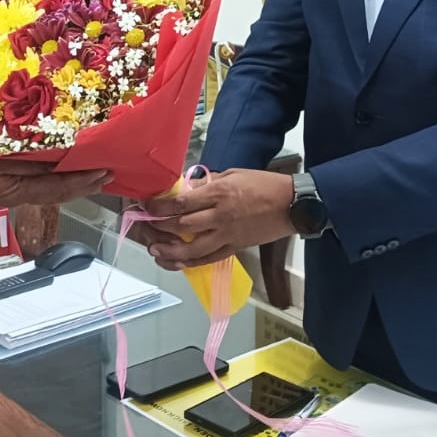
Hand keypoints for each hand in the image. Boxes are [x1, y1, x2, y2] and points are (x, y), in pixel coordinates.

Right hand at [0, 159, 110, 207]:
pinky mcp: (4, 188)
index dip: (83, 181)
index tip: (104, 172)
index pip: (58, 187)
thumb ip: (22, 156)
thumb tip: (55, 158)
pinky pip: (36, 186)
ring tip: (93, 176)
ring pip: (49, 192)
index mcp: (15, 189)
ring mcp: (10, 193)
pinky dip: (55, 180)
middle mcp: (17, 195)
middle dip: (84, 186)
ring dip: (73, 185)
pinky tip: (62, 171)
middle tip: (109, 176)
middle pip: (58, 194)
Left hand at [138, 169, 294, 269]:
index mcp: (218, 193)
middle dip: (159, 227)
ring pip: (192, 249)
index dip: (159, 207)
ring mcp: (227, 235)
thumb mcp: (233, 174)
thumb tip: (187, 189)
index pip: (180, 202)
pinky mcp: (235, 248)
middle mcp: (220, 216)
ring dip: (170, 251)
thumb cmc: (263, 184)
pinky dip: (191, 262)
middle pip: (181, 226)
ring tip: (155, 250)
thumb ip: (208, 183)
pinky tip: (178, 261)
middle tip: (146, 226)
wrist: (291, 205)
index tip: (145, 206)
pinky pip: (209, 259)